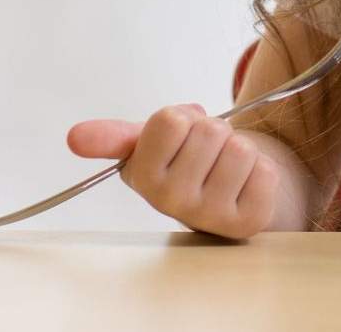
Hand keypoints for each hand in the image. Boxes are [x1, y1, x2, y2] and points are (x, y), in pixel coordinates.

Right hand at [68, 104, 281, 239]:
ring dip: (241, 149)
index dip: (184, 118)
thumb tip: (74, 136)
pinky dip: (262, 169)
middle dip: (216, 132)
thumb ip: (115, 137)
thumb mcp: (151, 144)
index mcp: (143, 177)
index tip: (181, 136)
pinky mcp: (247, 222)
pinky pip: (265, 171)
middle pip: (211, 131)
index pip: (170, 120)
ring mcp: (209, 216)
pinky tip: (246, 184)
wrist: (231, 192)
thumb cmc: (188, 162)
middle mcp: (170, 202)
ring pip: (241, 149)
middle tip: (209, 153)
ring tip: (226, 167)